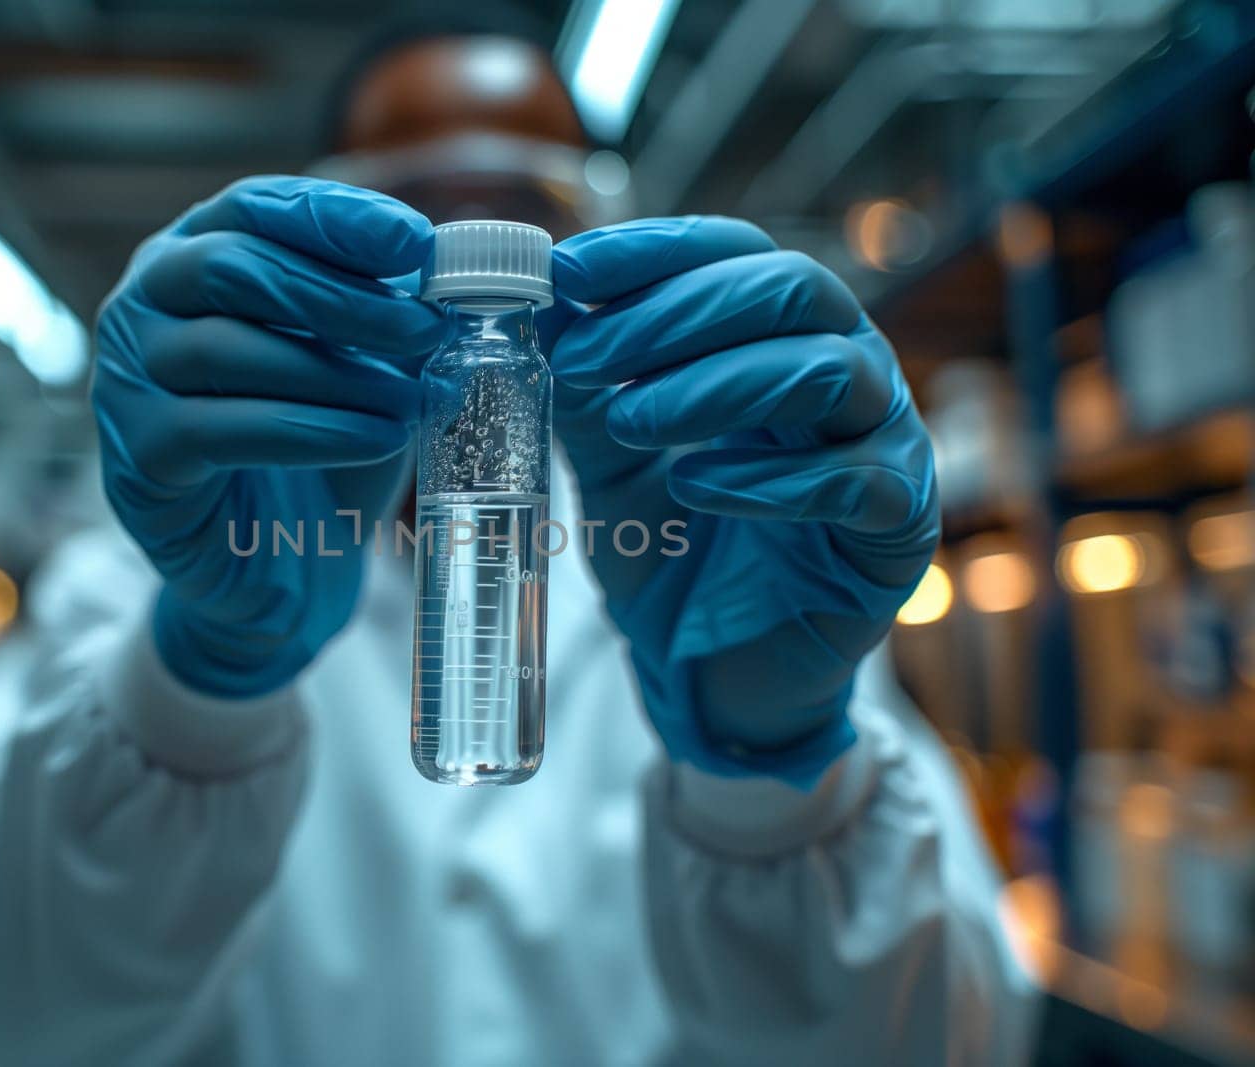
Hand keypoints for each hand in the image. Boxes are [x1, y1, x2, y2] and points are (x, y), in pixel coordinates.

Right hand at [92, 177, 441, 695]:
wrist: (276, 570)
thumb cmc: (321, 448)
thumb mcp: (367, 369)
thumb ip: (394, 318)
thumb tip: (459, 282)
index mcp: (196, 253)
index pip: (256, 206)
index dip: (335, 219)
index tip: (414, 243)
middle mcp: (145, 304)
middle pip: (233, 268)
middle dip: (342, 297)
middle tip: (425, 330)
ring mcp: (127, 380)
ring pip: (225, 349)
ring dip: (335, 374)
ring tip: (412, 401)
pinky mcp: (139, 459)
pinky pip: (220, 431)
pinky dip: (311, 432)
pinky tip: (378, 440)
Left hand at [547, 217, 938, 782]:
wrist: (711, 670)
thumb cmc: (672, 550)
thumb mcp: (610, 460)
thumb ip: (589, 390)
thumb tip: (549, 310)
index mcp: (782, 337)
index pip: (737, 254)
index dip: (655, 251)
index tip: (569, 271)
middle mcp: (849, 371)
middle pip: (793, 290)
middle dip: (676, 314)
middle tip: (583, 358)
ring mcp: (885, 445)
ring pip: (829, 372)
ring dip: (716, 385)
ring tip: (629, 421)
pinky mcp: (898, 530)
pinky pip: (853, 482)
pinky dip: (765, 479)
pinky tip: (695, 489)